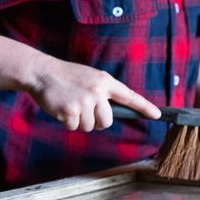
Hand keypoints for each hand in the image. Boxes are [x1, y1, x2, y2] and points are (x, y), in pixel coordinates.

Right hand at [28, 57, 159, 131]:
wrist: (42, 72)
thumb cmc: (66, 76)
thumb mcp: (90, 78)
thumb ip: (103, 91)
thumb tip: (110, 112)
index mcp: (105, 81)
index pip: (129, 96)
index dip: (144, 107)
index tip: (157, 115)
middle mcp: (97, 91)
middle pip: (107, 121)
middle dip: (96, 121)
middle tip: (83, 110)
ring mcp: (84, 101)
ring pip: (89, 127)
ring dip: (79, 121)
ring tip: (70, 104)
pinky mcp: (70, 111)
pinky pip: (74, 128)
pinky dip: (67, 122)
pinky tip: (61, 108)